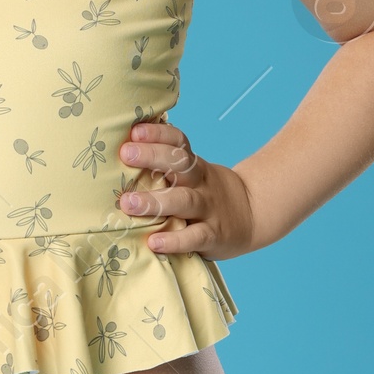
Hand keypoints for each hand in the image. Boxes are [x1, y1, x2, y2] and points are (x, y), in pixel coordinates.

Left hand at [116, 119, 255, 258]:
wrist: (252, 215)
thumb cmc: (206, 193)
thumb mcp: (193, 174)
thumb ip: (165, 167)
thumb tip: (121, 152)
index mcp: (194, 166)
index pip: (179, 143)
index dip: (158, 134)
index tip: (135, 131)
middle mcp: (201, 183)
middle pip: (180, 165)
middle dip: (152, 156)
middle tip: (126, 154)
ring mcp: (208, 209)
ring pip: (183, 201)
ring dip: (155, 201)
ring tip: (128, 203)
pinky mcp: (213, 235)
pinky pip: (194, 237)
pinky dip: (175, 240)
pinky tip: (154, 242)